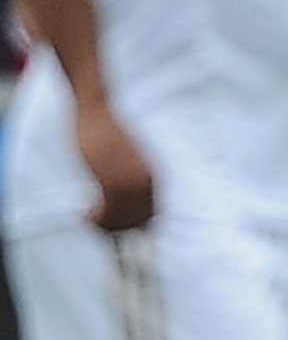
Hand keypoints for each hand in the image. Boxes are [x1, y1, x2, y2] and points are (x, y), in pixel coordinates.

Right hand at [75, 101, 153, 231]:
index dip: (132, 224)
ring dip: (104, 225)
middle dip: (117, 227)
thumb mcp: (125, 161)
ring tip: (87, 218)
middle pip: (138, 221)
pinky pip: (107, 212)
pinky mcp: (112, 180)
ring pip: (122, 219)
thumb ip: (129, 180)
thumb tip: (122, 204)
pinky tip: (82, 214)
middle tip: (96, 223)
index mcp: (153, 176)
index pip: (151, 214)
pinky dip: (95, 219)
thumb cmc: (107, 135)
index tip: (113, 225)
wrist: (97, 112)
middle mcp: (146, 181)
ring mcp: (130, 181)